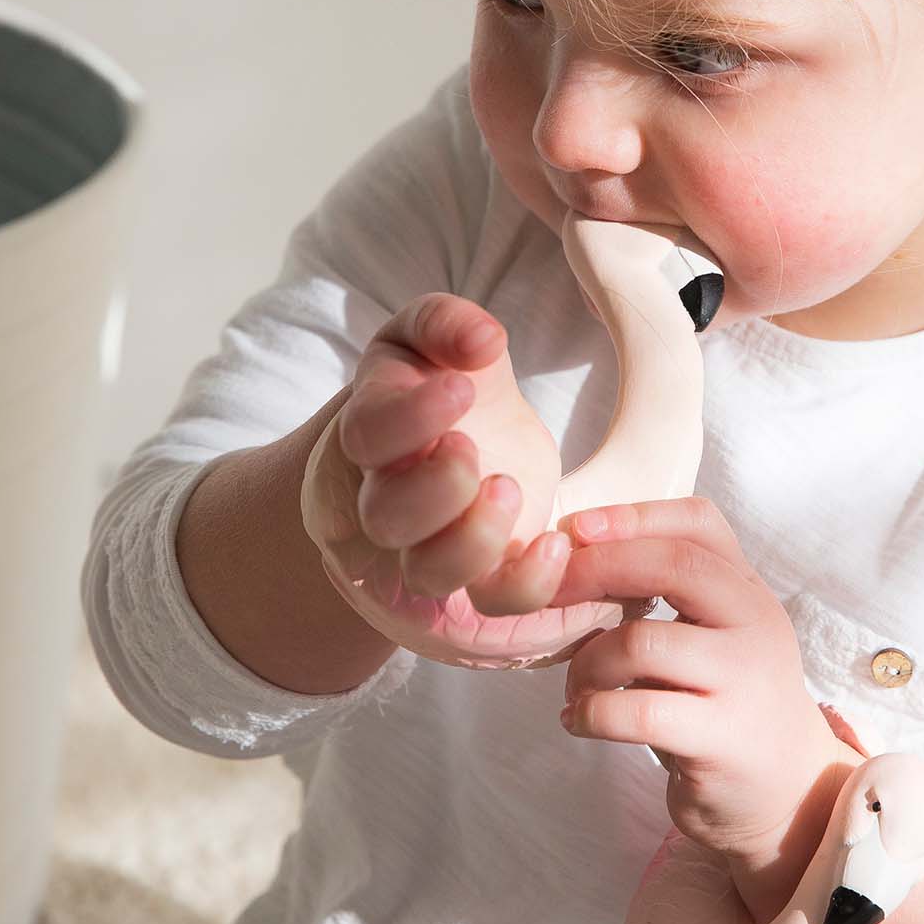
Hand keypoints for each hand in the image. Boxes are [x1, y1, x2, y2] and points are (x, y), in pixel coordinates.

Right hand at [333, 292, 570, 610]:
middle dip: (434, 488)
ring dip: (472, 539)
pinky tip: (555, 541)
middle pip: (386, 518)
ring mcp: (430, 546)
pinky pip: (494, 602)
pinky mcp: (481, 575)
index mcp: (373, 429)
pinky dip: (528, 582)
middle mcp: (388, 497)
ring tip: (509, 489)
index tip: (461, 387)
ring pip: (430, 572)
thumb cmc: (437, 379)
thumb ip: (445, 322)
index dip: (409, 418)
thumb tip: (482, 339)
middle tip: (473, 449)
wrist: (449, 434)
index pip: (368, 434)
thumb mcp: (432, 336)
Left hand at [553, 497, 852, 862]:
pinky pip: (635, 711)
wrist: (787, 793)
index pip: (700, 522)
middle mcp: (756, 625)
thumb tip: (574, 555)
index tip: (577, 527)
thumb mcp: (716, 635)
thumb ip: (673, 595)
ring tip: (576, 687)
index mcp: (749, 590)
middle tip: (552, 595)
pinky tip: (578, 721)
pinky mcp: (722, 739)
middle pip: (674, 566)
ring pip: (641, 642)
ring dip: (586, 662)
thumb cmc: (725, 702)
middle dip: (598, 570)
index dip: (635, 515)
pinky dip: (591, 713)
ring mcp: (744, 681)